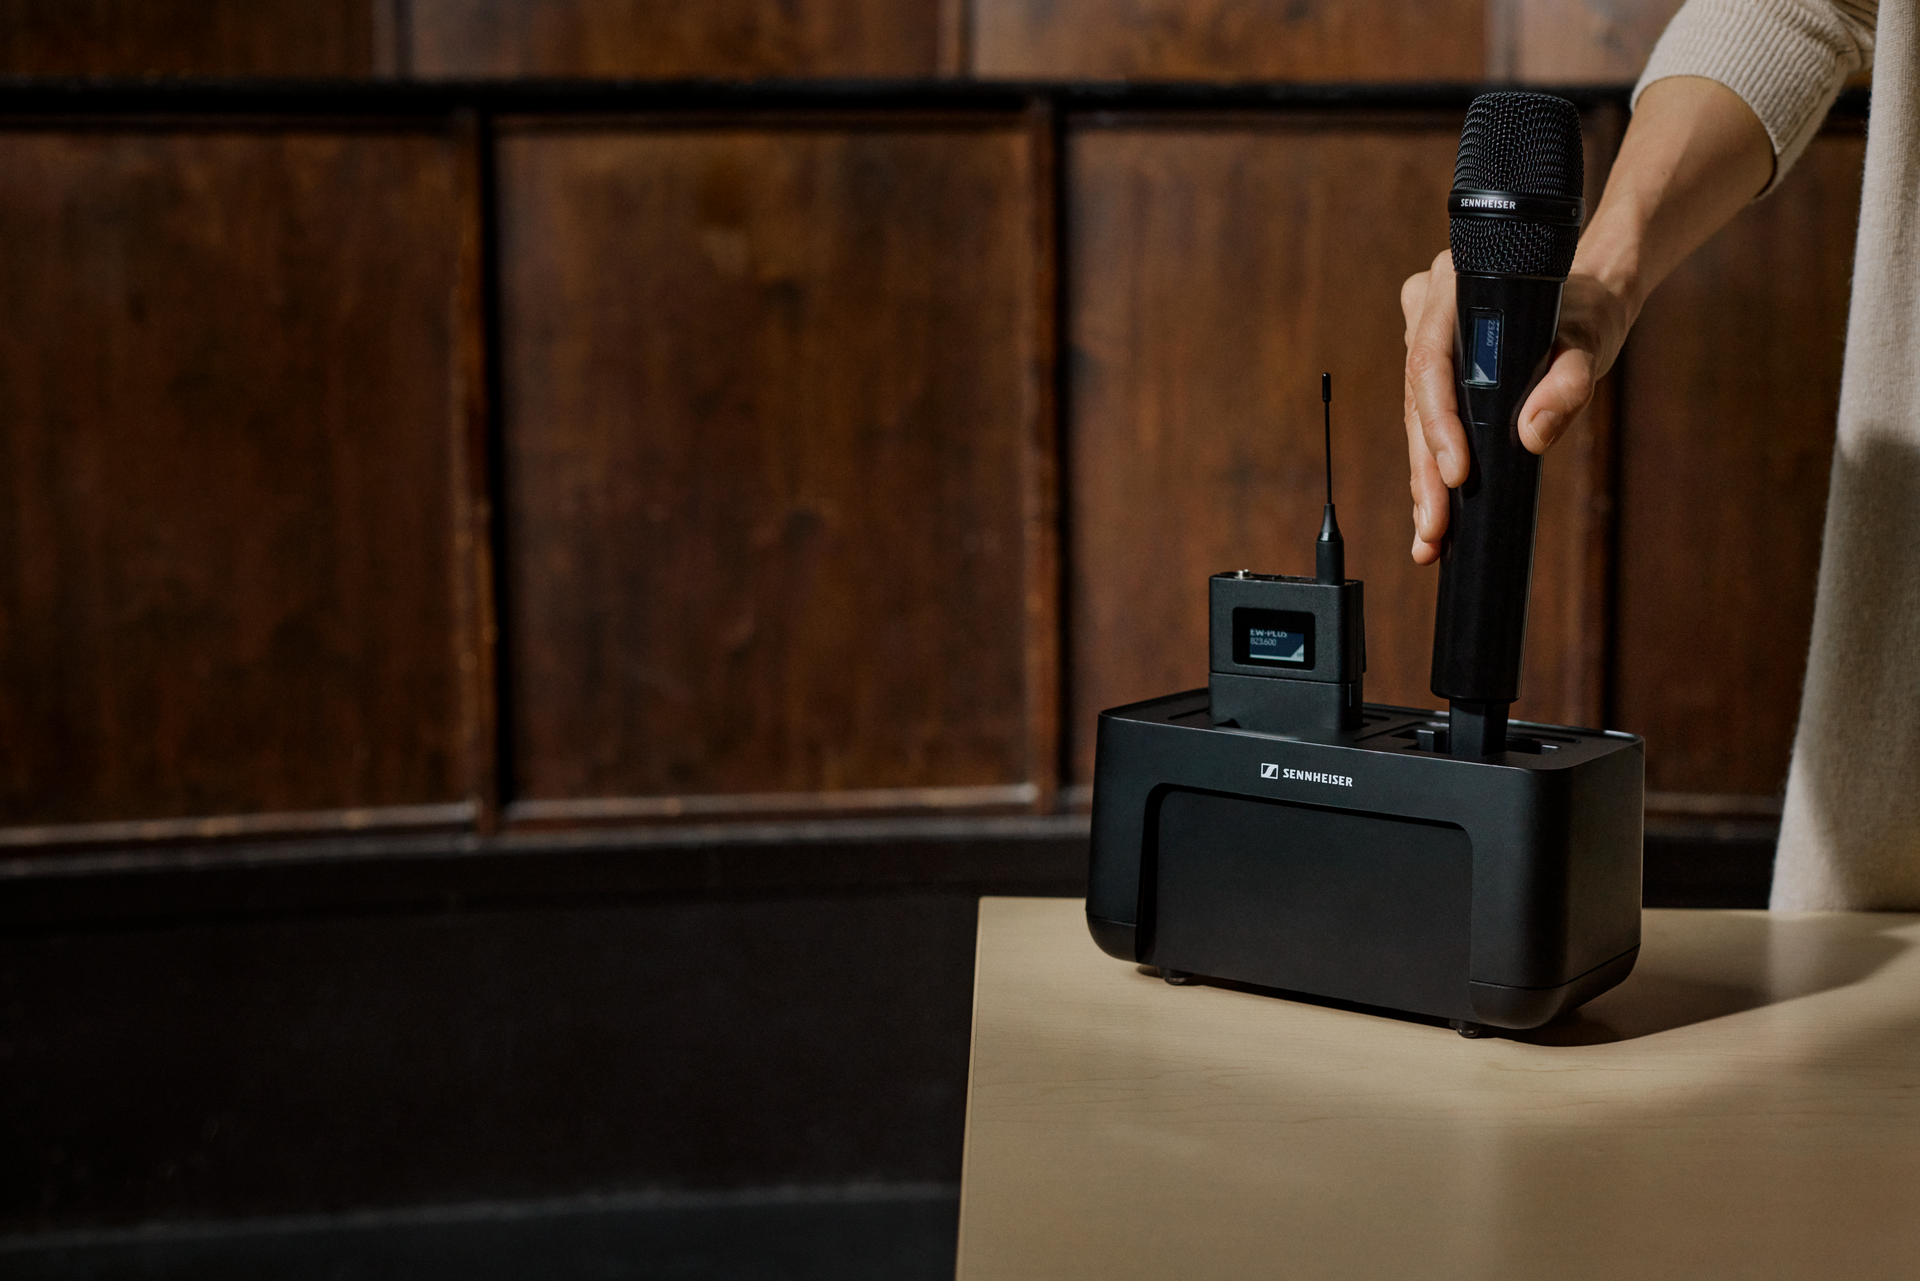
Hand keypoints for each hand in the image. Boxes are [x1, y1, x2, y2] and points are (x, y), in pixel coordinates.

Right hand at [1400, 252, 1631, 563]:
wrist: (1586, 300)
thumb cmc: (1586, 314)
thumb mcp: (1589, 343)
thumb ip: (1568, 383)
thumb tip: (1532, 435)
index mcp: (1454, 290)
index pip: (1429, 362)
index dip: (1437, 423)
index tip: (1457, 473)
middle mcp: (1427, 312)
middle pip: (1415, 401)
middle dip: (1425, 470)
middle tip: (1435, 526)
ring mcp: (1422, 340)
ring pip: (1414, 419)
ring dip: (1422, 480)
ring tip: (1430, 535)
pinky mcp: (1432, 371)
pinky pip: (1424, 423)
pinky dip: (1430, 470)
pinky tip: (1432, 515)